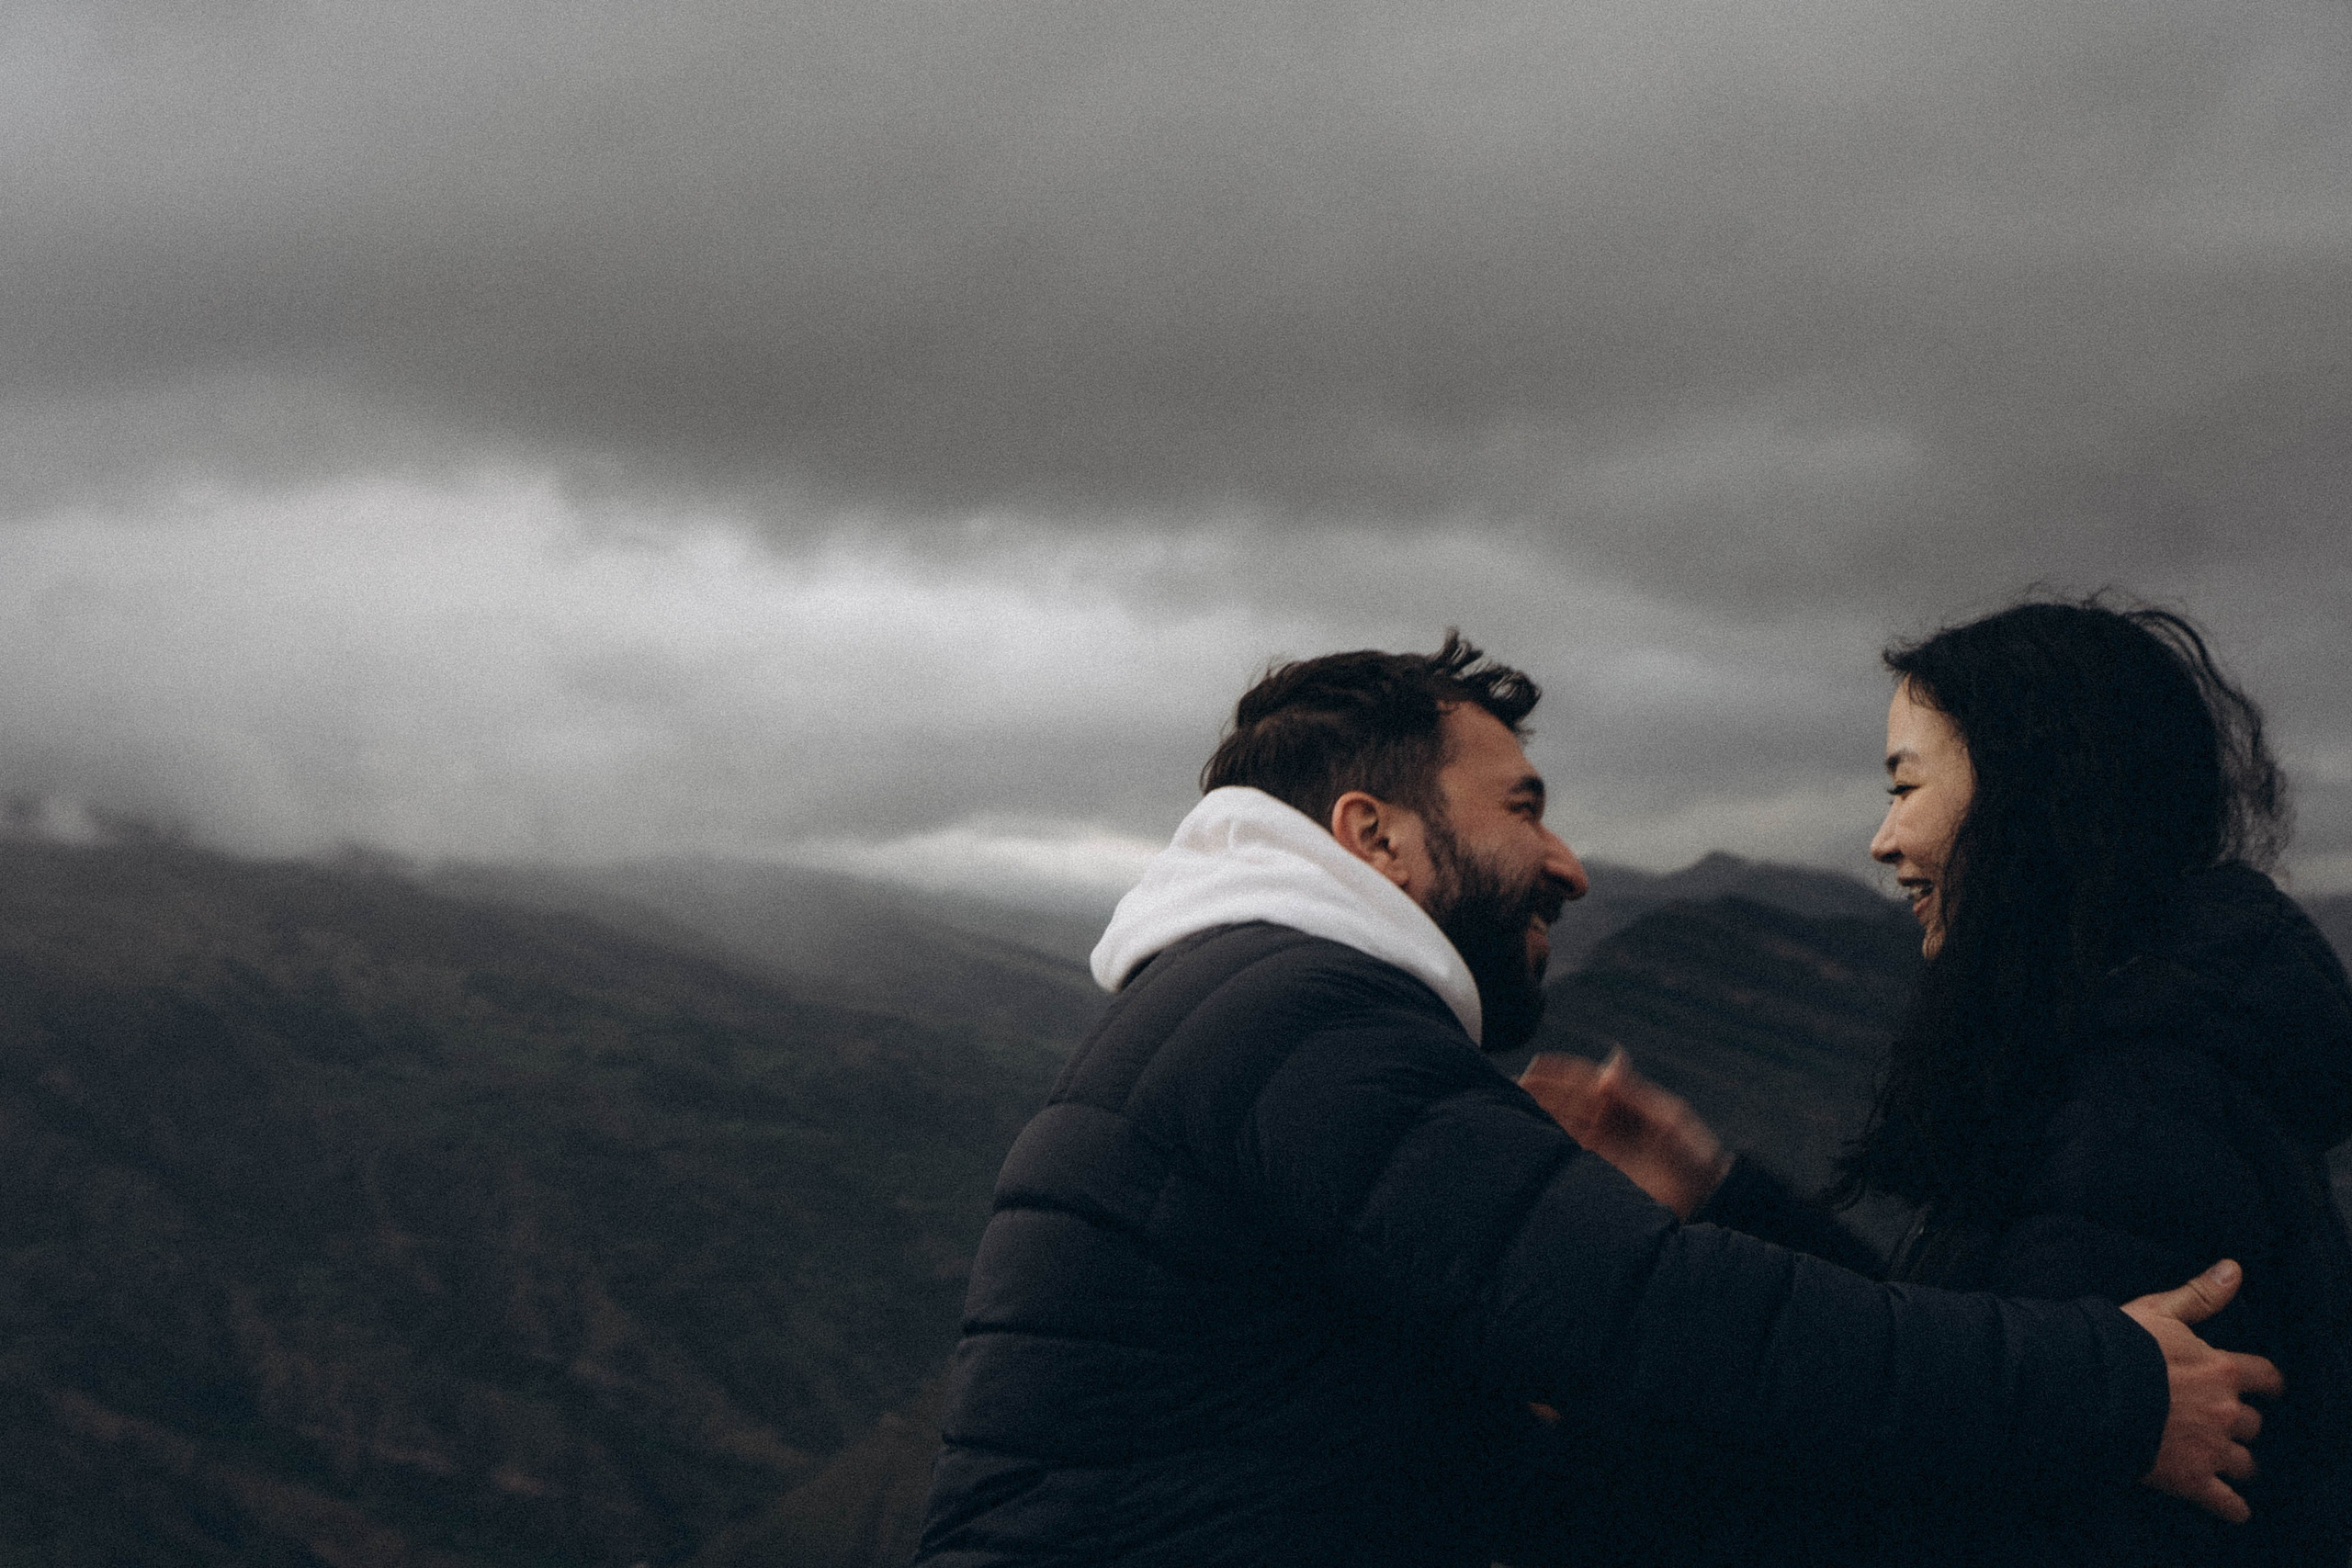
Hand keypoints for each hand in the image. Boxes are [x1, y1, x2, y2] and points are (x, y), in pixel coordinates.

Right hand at [1519, 1049, 1731, 1219]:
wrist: (1707, 1196)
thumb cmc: (1694, 1153)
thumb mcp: (1668, 1118)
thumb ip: (1635, 1093)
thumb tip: (1609, 1062)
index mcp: (1623, 1101)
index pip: (1584, 1079)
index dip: (1558, 1071)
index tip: (1533, 1065)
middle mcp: (1607, 1121)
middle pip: (1564, 1101)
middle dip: (1536, 1091)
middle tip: (1505, 1087)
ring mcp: (1601, 1147)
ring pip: (1559, 1126)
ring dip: (1533, 1117)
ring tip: (1504, 1112)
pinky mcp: (1597, 1172)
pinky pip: (1565, 1156)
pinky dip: (1544, 1148)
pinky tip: (1524, 1146)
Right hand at [2124, 1260, 2283, 1523]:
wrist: (2089, 1393)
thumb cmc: (2119, 1347)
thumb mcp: (2156, 1311)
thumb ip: (2199, 1296)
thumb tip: (2235, 1269)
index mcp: (2222, 1371)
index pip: (2267, 1378)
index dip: (2269, 1384)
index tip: (2267, 1388)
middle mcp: (2226, 1412)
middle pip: (2254, 1425)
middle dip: (2241, 1424)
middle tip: (2224, 1422)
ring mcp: (2211, 1449)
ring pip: (2246, 1464)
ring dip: (2238, 1462)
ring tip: (2225, 1462)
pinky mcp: (2192, 1480)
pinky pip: (2226, 1503)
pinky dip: (2233, 1507)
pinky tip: (2234, 1509)